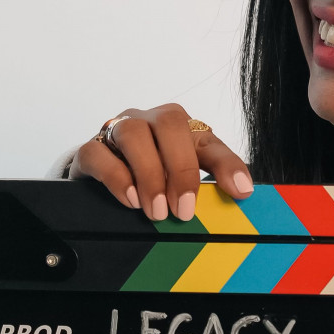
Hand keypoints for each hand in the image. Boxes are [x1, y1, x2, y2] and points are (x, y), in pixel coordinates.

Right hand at [69, 103, 253, 220]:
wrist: (101, 181)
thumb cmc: (150, 180)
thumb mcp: (183, 184)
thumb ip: (211, 187)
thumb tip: (242, 195)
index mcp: (181, 129)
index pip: (209, 140)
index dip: (227, 164)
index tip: (240, 192)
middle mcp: (150, 121)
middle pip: (170, 123)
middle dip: (181, 169)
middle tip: (184, 211)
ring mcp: (117, 130)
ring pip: (133, 132)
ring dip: (149, 174)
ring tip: (157, 211)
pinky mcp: (91, 148)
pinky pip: (98, 152)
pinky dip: (117, 177)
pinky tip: (131, 200)